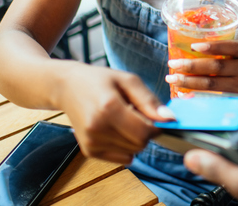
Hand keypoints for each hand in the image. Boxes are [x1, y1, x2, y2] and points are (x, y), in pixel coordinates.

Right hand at [58, 64, 174, 163]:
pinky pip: (122, 157)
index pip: (144, 132)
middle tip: (136, 114)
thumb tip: (169, 119)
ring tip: (123, 119)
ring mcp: (91, 142)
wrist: (67, 87)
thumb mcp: (128, 80)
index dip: (156, 126)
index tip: (155, 115)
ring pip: (132, 152)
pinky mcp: (89, 151)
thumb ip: (149, 101)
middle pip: (140, 144)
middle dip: (146, 132)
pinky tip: (115, 129)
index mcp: (108, 107)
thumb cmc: (101, 80)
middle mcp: (97, 128)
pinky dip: (125, 146)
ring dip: (134, 138)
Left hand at [165, 40, 237, 95]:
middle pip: (217, 66)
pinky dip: (195, 96)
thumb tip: (183, 47)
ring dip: (189, 81)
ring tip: (172, 78)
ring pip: (212, 83)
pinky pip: (212, 98)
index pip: (232, 47)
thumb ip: (218, 51)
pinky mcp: (234, 101)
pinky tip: (182, 94)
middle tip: (173, 63)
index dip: (213, 46)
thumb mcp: (236, 55)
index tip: (194, 46)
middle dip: (192, 65)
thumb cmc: (237, 67)